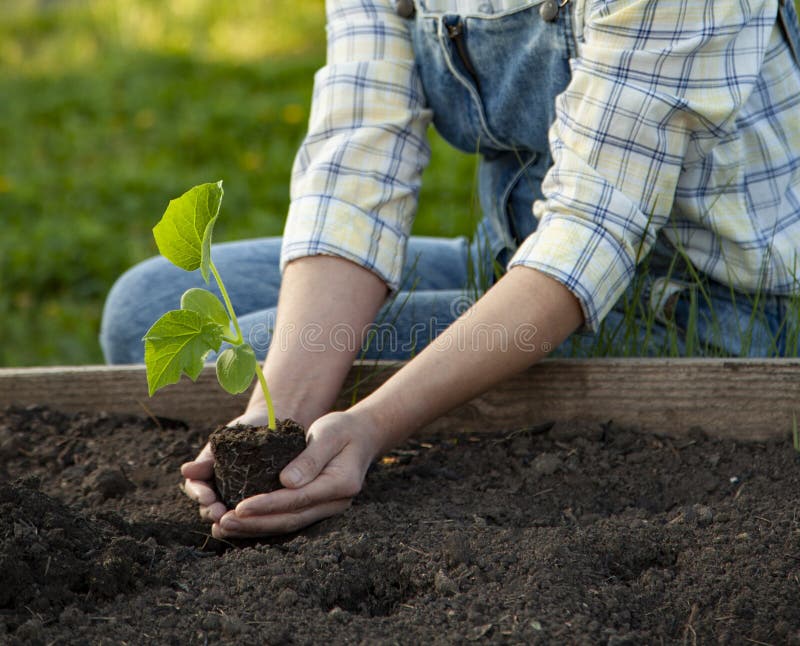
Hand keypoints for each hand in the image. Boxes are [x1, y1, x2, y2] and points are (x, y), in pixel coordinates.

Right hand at [180, 406, 271, 523]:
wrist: (270, 423)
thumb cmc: (243, 431)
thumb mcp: (224, 443)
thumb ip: (207, 459)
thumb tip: (185, 470)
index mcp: (206, 475)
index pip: (196, 489)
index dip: (199, 495)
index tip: (207, 497)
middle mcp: (217, 490)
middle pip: (208, 508)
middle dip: (211, 512)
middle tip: (219, 514)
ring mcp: (235, 496)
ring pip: (226, 515)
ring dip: (227, 520)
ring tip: (231, 520)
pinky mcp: (256, 501)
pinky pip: (249, 514)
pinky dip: (248, 520)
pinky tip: (252, 522)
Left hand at [211, 410, 379, 537]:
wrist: (362, 435)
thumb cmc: (343, 429)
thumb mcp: (329, 434)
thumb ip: (310, 458)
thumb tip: (286, 482)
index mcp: (340, 484)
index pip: (298, 499)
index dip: (267, 505)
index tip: (239, 507)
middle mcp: (336, 503)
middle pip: (291, 519)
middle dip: (255, 523)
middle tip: (223, 523)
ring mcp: (328, 509)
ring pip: (288, 524)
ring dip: (255, 528)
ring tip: (224, 527)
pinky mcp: (317, 508)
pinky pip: (289, 519)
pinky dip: (264, 523)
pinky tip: (241, 524)